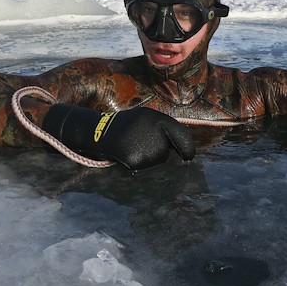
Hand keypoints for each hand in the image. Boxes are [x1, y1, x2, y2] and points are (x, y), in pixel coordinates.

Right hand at [41, 104, 195, 169]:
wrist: (97, 132)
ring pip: (158, 160)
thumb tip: (185, 149)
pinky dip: (138, 164)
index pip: (181, 135)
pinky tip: (127, 154)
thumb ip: (163, 129)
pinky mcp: (137, 160)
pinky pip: (145, 167)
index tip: (189, 156)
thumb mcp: (144, 119)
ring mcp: (146, 146)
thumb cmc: (125, 127)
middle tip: (143, 145)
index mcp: (157, 118)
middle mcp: (155, 130)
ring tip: (133, 146)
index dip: (187, 148)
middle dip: (162, 151)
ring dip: (149, 158)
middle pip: (168, 151)